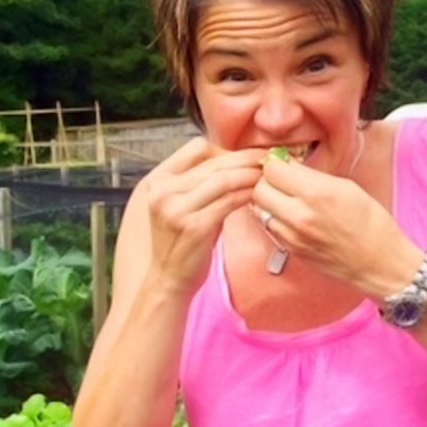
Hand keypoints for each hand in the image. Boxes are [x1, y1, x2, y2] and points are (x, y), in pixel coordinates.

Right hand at [143, 138, 264, 295]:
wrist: (168, 278)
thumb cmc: (181, 242)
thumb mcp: (181, 206)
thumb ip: (200, 184)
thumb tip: (236, 163)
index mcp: (158, 181)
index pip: (196, 148)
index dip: (225, 149)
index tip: (247, 154)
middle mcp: (164, 192)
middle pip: (214, 163)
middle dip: (245, 159)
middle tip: (268, 158)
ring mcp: (177, 209)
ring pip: (223, 179)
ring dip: (250, 174)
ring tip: (267, 175)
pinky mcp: (195, 226)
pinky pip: (228, 201)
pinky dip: (247, 194)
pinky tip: (258, 194)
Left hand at [252, 159, 420, 291]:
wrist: (379, 263)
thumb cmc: (371, 223)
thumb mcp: (347, 187)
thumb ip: (312, 176)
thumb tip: (288, 166)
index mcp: (316, 193)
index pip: (273, 170)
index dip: (277, 163)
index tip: (284, 163)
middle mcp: (299, 215)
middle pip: (260, 188)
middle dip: (268, 180)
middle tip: (281, 180)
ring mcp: (292, 236)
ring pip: (259, 209)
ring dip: (267, 200)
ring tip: (284, 197)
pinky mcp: (290, 250)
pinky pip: (268, 227)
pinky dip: (273, 217)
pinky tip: (289, 215)